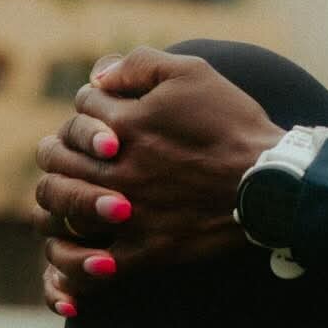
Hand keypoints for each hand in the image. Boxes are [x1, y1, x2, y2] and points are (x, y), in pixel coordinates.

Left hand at [34, 46, 282, 312]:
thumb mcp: (193, 73)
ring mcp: (126, 211)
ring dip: (59, 195)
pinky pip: (93, 263)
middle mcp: (116, 168)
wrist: (271, 182)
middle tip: (77, 152)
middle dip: (61, 147)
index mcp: (123, 123)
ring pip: (61, 205)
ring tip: (71, 193)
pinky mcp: (145, 248)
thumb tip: (101, 75)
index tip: (111, 111)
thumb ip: (140, 64)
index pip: (82, 105)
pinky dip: (80, 260)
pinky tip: (87, 251)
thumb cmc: (235, 125)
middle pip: (55, 155)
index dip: (94, 103)